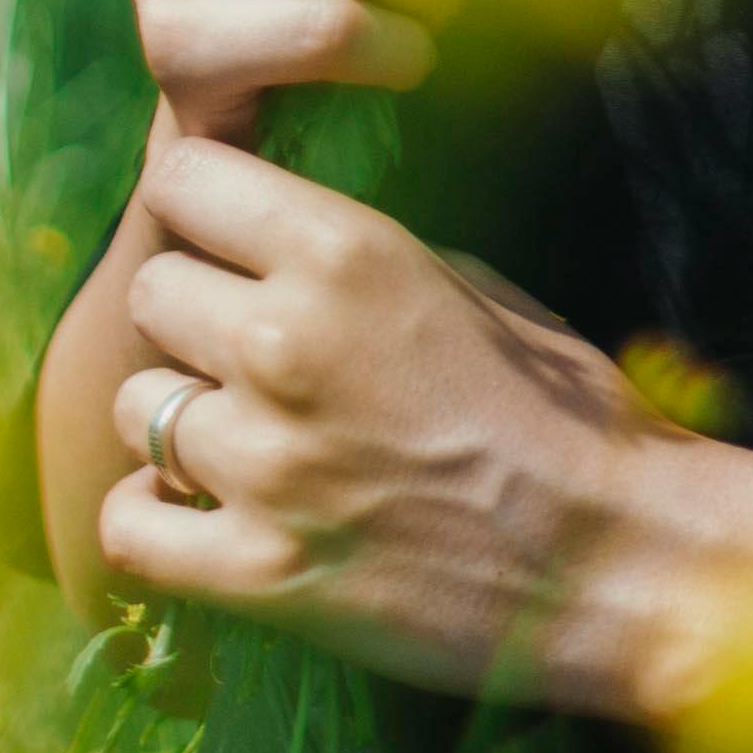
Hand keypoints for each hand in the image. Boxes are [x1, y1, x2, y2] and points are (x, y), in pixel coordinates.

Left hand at [98, 128, 752, 715]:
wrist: (623, 561)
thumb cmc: (571, 417)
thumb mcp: (474, 290)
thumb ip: (359, 265)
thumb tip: (272, 245)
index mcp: (349, 254)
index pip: (186, 180)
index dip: (203, 207)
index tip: (225, 238)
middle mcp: (288, 343)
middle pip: (151, 291)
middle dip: (193, 319)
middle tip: (248, 357)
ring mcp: (266, 462)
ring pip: (137, 407)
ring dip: (181, 424)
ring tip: (246, 445)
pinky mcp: (258, 572)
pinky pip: (128, 526)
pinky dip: (157, 525)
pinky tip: (204, 520)